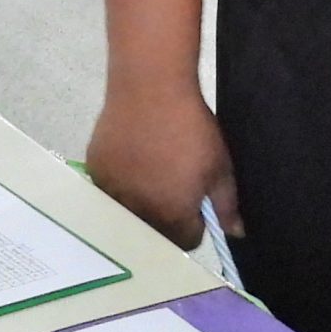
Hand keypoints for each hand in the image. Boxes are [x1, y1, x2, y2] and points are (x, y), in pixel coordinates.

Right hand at [86, 78, 239, 249]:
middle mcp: (138, 213)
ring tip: (150, 171)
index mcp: (172, 216)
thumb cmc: (192, 128)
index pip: (186, 242)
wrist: (150, 89)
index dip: (194, 224)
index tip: (195, 203)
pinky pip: (109, 190)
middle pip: (155, 232)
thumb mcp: (219, 167)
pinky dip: (120, 182)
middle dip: (166, 217)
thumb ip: (226, 205)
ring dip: (140, 202)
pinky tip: (130, 158)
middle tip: (172, 185)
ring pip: (128, 212)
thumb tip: (235, 233)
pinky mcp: (95, 172)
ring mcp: (111, 193)